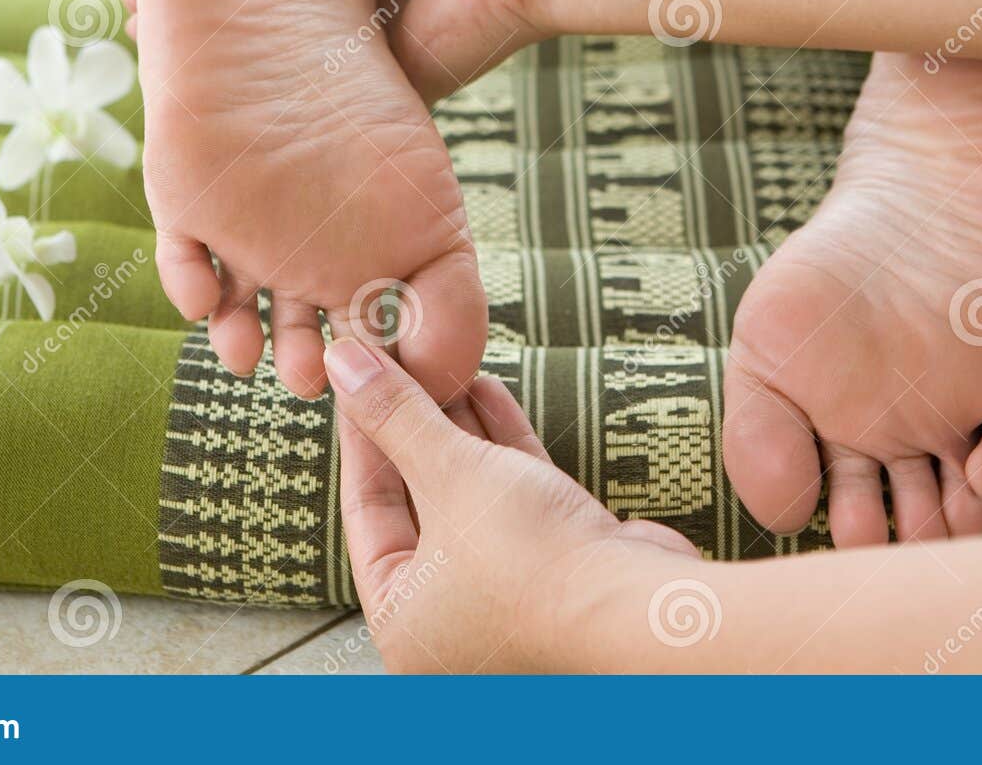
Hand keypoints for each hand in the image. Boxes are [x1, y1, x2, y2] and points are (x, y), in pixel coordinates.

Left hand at [326, 337, 699, 671]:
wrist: (639, 608)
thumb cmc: (531, 564)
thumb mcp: (448, 473)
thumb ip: (396, 416)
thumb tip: (342, 362)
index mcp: (403, 620)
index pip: (367, 511)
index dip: (363, 435)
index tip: (357, 378)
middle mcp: (449, 616)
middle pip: (418, 501)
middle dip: (414, 427)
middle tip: (399, 364)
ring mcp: (508, 593)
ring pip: (469, 496)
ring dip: (458, 429)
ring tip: (443, 365)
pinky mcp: (559, 565)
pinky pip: (515, 497)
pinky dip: (500, 446)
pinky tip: (487, 388)